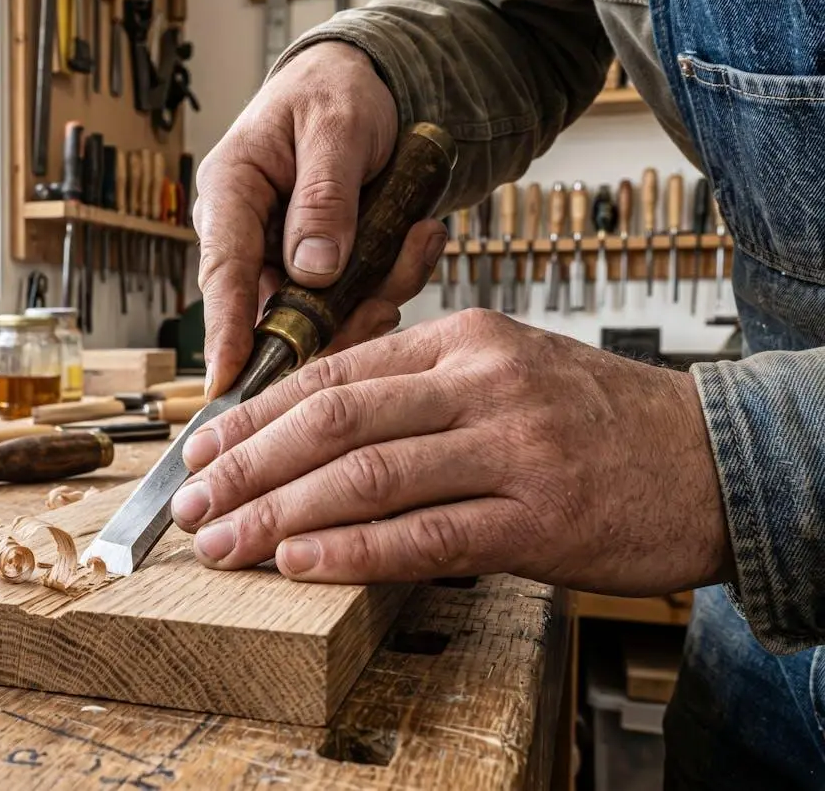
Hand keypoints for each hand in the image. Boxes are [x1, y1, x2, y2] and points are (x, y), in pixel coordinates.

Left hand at [168, 310, 733, 596]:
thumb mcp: (504, 371)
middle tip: (192, 505)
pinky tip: (300, 564)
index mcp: (461, 340)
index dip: (253, 414)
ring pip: (366, 477)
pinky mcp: (536, 517)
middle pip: (332, 420)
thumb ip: (415, 390)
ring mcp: (510, 447)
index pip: (331, 372)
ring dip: (280, 514)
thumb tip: (309, 425)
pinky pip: (424, 535)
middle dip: (246, 465)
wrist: (713, 459)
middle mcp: (479, 382)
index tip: (201, 448)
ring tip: (226, 544)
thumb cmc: (596, 420)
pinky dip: (352, 551)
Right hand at [193, 41, 446, 396]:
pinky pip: (355, 300)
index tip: (228, 381)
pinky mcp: (319, 271)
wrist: (363, 84)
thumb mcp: (337, 126)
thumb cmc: (335, 92)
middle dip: (339, 316)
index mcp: (231, 192)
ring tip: (418, 236)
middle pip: (276, 312)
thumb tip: (313, 270)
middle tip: (388, 298)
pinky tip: (417, 237)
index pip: (223, 274)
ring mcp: (284, 258)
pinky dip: (393, 278)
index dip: (224, 333)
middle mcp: (248, 235)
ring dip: (378, 290)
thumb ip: (324, 196)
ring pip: (323, 315)